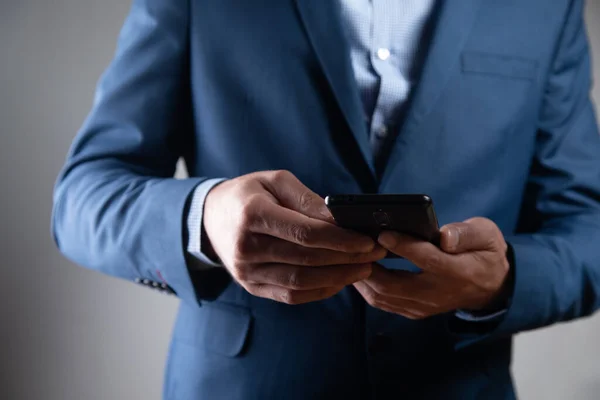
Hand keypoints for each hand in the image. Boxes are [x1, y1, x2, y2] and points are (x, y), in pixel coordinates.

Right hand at [203, 170, 386, 304]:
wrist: (211, 217)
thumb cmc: (249, 193)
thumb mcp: (276, 181)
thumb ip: (307, 200)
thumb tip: (340, 220)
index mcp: (252, 215)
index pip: (305, 233)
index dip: (341, 239)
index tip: (368, 240)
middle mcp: (246, 248)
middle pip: (306, 260)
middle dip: (347, 259)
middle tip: (375, 254)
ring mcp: (246, 272)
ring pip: (300, 282)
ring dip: (337, 278)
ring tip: (363, 269)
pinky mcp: (251, 286)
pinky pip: (290, 295)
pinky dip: (319, 291)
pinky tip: (339, 281)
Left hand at [353, 217, 510, 318]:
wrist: (491, 286)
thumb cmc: (484, 252)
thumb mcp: (485, 235)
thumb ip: (466, 234)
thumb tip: (445, 236)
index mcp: (458, 271)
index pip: (427, 259)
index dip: (404, 246)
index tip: (383, 233)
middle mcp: (438, 293)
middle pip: (394, 285)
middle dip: (369, 266)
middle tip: (352, 246)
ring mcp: (424, 306)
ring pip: (384, 297)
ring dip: (362, 278)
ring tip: (348, 257)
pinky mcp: (414, 311)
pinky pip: (384, 303)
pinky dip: (366, 288)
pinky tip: (356, 270)